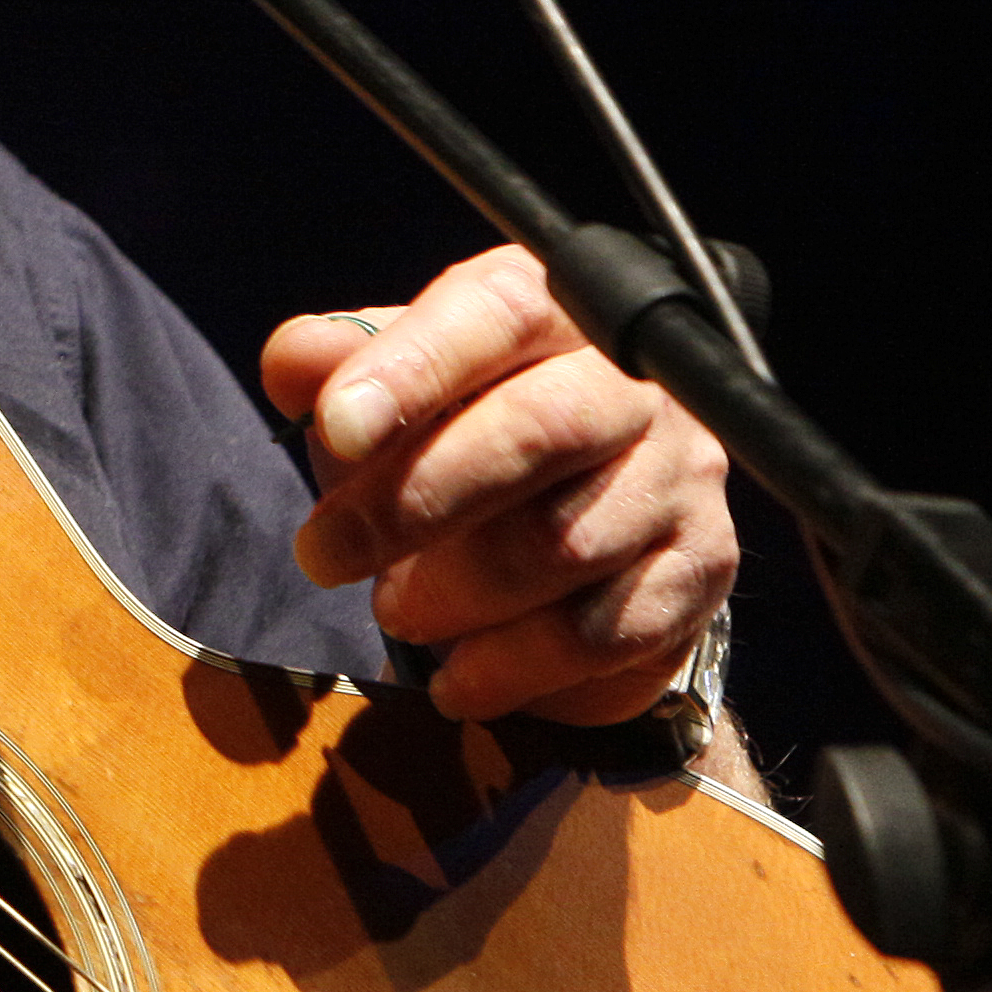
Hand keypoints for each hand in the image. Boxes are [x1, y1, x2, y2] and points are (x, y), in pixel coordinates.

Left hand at [261, 246, 737, 724]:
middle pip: (538, 431)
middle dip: (413, 502)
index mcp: (554, 312)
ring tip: (394, 610)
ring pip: (566, 542)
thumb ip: (338, 367)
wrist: (590, 530)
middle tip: (325, 554)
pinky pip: (603, 630)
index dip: (413, 366)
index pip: (496, 312)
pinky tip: (457, 679)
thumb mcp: (393, 389)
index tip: (333, 428)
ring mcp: (679, 477)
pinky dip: (511, 666)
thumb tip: (292, 361)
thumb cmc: (466, 437)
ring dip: (456, 593)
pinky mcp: (699, 570)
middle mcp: (636, 383)